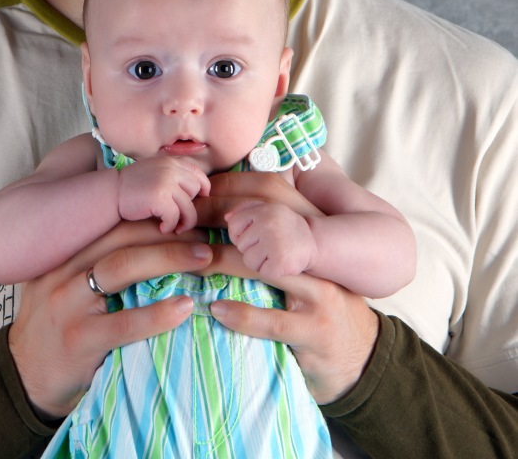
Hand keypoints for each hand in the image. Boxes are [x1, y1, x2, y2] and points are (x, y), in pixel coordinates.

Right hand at [8, 220, 212, 419]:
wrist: (24, 378)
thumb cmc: (57, 326)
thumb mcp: (67, 284)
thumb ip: (96, 261)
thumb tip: (153, 237)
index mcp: (64, 252)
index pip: (112, 222)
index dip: (152, 215)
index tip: (187, 215)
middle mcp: (63, 271)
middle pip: (121, 237)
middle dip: (167, 232)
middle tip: (205, 235)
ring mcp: (67, 304)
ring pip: (121, 268)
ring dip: (169, 258)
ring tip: (204, 259)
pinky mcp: (78, 340)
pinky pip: (123, 322)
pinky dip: (157, 313)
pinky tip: (185, 307)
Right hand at [118, 156, 209, 232]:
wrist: (111, 192)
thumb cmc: (134, 187)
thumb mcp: (157, 173)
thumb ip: (175, 176)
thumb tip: (200, 192)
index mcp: (172, 162)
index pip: (199, 175)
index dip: (203, 190)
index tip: (198, 201)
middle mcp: (171, 169)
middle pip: (196, 191)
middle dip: (191, 207)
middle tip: (181, 219)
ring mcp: (166, 182)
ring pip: (189, 207)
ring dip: (184, 222)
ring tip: (175, 228)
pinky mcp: (159, 197)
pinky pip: (175, 217)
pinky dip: (170, 226)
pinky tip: (161, 228)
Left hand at [198, 170, 378, 403]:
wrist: (363, 355)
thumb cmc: (318, 302)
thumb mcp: (303, 263)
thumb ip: (275, 236)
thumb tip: (222, 212)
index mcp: (315, 231)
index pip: (271, 191)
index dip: (229, 189)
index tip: (195, 197)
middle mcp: (319, 256)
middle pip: (264, 222)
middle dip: (217, 221)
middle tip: (182, 226)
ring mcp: (320, 292)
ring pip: (264, 266)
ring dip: (220, 262)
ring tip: (190, 262)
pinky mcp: (315, 330)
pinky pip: (272, 319)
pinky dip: (241, 314)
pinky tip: (216, 309)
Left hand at [225, 199, 316, 278]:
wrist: (315, 242)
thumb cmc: (286, 226)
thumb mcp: (268, 209)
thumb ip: (246, 208)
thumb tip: (227, 217)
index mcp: (263, 209)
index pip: (233, 225)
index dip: (241, 233)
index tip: (256, 235)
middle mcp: (268, 223)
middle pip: (240, 243)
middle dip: (251, 247)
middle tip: (270, 244)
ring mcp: (275, 242)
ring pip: (248, 259)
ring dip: (259, 261)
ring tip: (275, 253)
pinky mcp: (280, 262)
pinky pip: (261, 272)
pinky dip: (270, 271)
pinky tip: (281, 262)